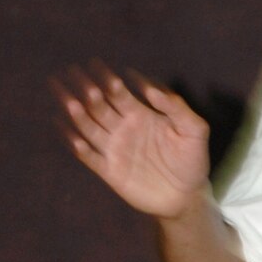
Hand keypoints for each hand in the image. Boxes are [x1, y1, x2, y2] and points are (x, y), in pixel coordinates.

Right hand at [53, 64, 210, 218]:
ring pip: (88, 127)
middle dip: (85, 89)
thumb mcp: (194, 130)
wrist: (187, 197)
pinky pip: (90, 157)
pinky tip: (72, 136)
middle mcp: (121, 128)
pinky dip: (79, 148)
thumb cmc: (192, 160)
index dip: (106, 79)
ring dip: (77, 114)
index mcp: (138, 113)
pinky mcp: (110, 172)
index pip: (117, 92)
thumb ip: (175, 107)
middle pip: (96, 105)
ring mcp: (114, 149)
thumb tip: (150, 87)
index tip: (94, 64)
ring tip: (68, 100)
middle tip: (73, 73)